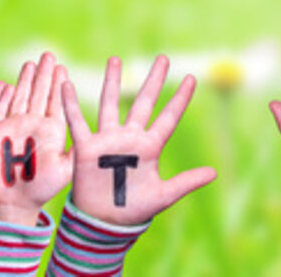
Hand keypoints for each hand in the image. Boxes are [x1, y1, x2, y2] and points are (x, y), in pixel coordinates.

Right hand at [0, 54, 74, 225]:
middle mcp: (33, 125)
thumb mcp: (67, 168)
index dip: (58, 84)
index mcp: (52, 131)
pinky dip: (2, 97)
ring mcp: (14, 127)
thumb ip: (78, 150)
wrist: (15, 200)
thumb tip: (97, 136)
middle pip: (39, 94)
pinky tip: (7, 84)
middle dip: (44, 75)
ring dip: (25, 80)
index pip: (56, 102)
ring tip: (31, 62)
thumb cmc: (43, 187)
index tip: (63, 67)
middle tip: (49, 55)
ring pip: (20, 98)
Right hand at [61, 55, 217, 224]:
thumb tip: (214, 173)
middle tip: (163, 58)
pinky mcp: (86, 147)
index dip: (179, 99)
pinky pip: (77, 122)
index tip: (191, 78)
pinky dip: (71, 105)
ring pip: (111, 104)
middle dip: (154, 81)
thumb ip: (186, 182)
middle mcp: (131, 138)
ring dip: (113, 82)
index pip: (168, 117)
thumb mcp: (164, 195)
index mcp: (151, 147)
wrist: (104, 221)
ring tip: (115, 60)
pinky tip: (66, 85)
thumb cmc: (135, 209)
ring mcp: (108, 140)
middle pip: (144, 102)